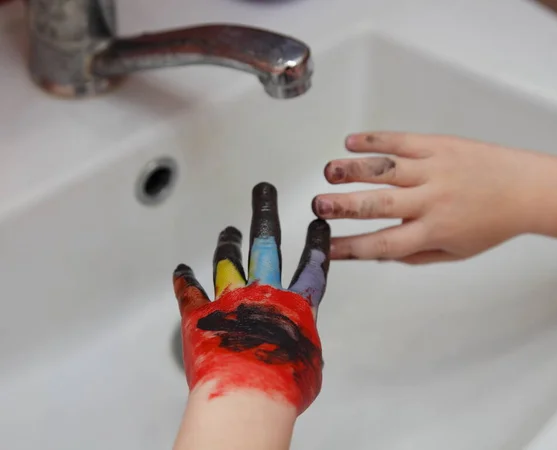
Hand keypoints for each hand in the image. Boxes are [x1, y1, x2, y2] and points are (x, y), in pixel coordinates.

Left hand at [173, 182, 329, 414]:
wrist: (248, 396)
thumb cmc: (283, 387)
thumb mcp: (308, 366)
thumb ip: (302, 347)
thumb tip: (298, 350)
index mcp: (296, 307)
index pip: (310, 267)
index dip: (315, 244)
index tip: (317, 222)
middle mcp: (264, 295)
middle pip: (266, 246)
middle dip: (265, 215)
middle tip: (264, 192)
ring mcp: (231, 301)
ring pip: (229, 261)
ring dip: (228, 243)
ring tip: (229, 230)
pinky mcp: (201, 315)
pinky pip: (190, 291)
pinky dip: (185, 279)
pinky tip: (181, 269)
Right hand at [312, 132, 556, 263]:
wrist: (527, 189)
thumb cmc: (490, 224)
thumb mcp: (454, 252)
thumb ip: (414, 254)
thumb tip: (377, 253)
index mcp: (434, 231)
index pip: (384, 242)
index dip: (351, 247)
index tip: (326, 248)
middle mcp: (431, 201)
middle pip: (379, 204)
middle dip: (344, 206)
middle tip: (318, 205)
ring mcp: (434, 169)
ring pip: (386, 169)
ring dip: (353, 169)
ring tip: (328, 171)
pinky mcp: (438, 145)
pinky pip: (401, 140)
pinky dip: (374, 139)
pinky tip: (351, 142)